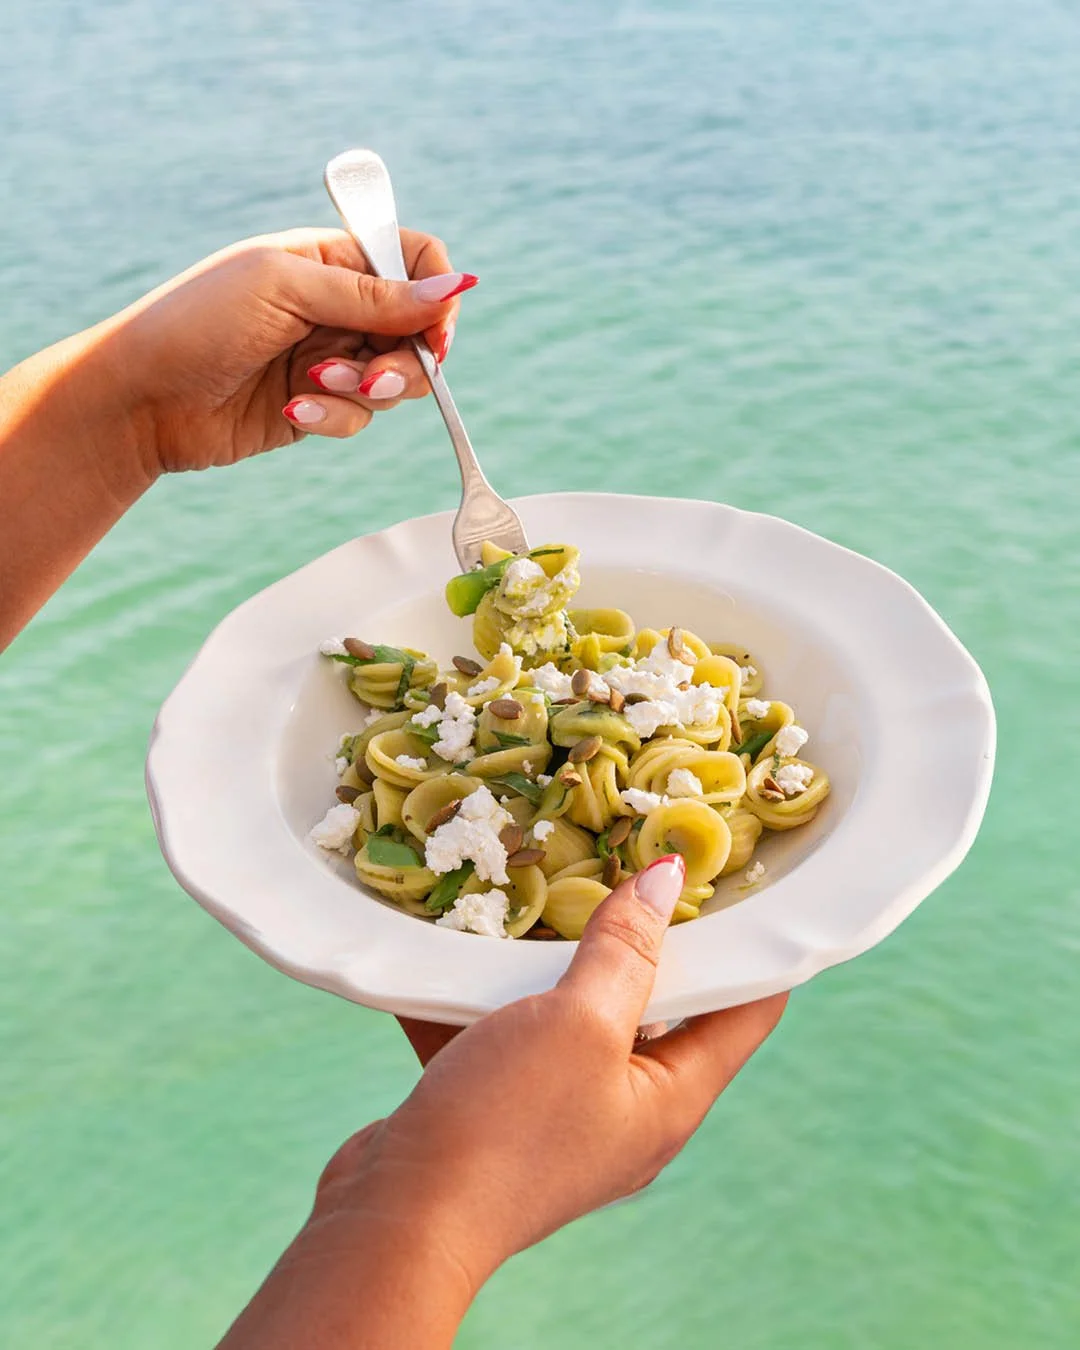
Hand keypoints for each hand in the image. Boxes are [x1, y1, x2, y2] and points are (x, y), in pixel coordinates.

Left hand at [106, 226, 475, 473]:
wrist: (141, 398)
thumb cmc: (197, 322)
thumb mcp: (286, 290)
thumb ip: (372, 295)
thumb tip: (456, 286)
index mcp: (330, 258)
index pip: (414, 261)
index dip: (436, 296)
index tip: (434, 335)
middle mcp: (336, 306)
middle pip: (417, 330)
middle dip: (404, 361)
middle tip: (372, 378)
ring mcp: (329, 358)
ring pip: (394, 381)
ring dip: (366, 391)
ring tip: (313, 387)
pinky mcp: (317, 406)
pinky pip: (359, 417)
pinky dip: (335, 418)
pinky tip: (289, 410)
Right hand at [220, 857, 786, 1348]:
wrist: (398, 1221)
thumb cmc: (507, 1120)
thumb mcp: (579, 1023)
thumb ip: (625, 950)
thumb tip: (669, 879)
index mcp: (671, 1098)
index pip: (747, 1010)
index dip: (751, 942)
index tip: (736, 873)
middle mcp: (627, 1112)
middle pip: (658, 1008)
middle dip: (642, 935)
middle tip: (632, 860)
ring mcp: (561, 1116)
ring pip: (572, 1018)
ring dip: (553, 961)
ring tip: (546, 884)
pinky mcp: (500, 1113)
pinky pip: (506, 1037)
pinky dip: (488, 995)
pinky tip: (464, 938)